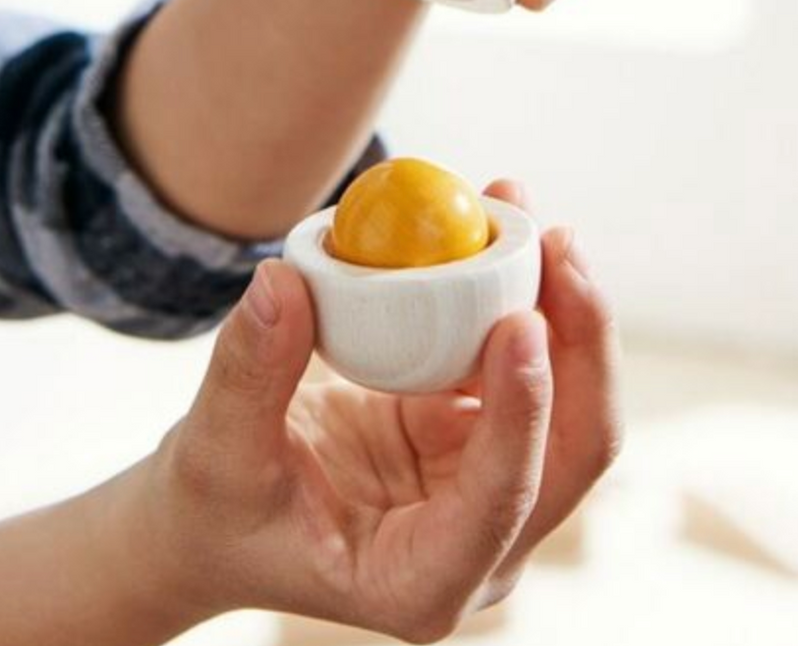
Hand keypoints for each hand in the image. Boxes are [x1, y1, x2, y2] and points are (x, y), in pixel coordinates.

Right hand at [145, 181, 620, 642]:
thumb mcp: (216, 449)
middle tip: (555, 243)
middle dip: (581, 343)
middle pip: (571, 447)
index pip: (500, 502)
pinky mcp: (479, 436)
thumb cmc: (219, 507)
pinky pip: (523, 364)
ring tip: (529, 217)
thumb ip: (248, 372)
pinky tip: (498, 230)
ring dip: (564, 307)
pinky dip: (523, 296)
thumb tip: (280, 280)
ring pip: (568, 401)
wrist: (227, 510)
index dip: (522, 412)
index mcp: (421, 580)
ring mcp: (489, 487)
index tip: (521, 319)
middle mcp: (480, 542)